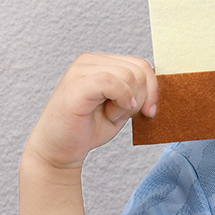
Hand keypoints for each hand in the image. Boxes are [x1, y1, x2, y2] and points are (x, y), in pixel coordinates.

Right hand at [24, 54, 157, 171]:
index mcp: (101, 62)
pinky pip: (112, 82)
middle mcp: (89, 61)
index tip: (149, 112)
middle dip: (140, 98)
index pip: (140, 64)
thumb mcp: (122, 105)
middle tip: (119, 116)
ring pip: (129, 75)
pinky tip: (112, 114)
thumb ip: (137, 89)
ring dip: (127, 103)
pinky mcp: (75, 86)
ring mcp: (81, 71)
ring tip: (109, 115)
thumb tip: (157, 79)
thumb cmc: (88, 128)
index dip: (152, 89)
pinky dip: (121, 99)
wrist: (57, 154)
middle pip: (139, 69)